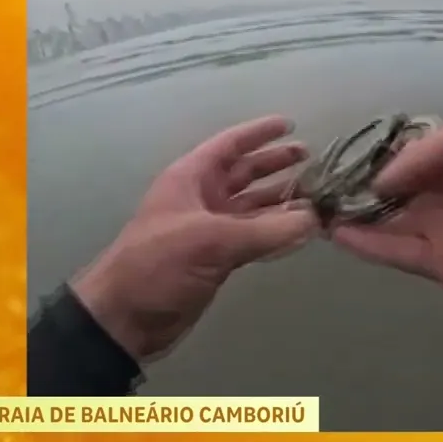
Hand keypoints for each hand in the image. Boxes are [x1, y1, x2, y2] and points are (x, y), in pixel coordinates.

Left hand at [71, 115, 316, 361]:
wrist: (126, 317)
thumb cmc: (158, 264)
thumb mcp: (211, 240)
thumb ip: (266, 230)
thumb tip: (314, 220)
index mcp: (191, 179)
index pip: (229, 145)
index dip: (259, 133)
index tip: (291, 124)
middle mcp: (202, 198)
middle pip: (245, 173)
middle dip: (276, 166)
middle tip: (312, 161)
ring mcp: (210, 230)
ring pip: (253, 207)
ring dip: (281, 201)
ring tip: (317, 197)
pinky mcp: (217, 259)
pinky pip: (254, 237)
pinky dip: (276, 233)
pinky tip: (301, 231)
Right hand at [330, 110, 442, 359]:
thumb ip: (432, 148)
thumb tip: (383, 175)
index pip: (412, 146)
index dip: (378, 148)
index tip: (339, 150)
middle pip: (397, 183)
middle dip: (359, 179)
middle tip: (313, 179)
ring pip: (390, 217)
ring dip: (355, 212)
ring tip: (311, 203)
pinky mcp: (442, 266)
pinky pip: (396, 251)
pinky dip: (366, 243)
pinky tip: (333, 231)